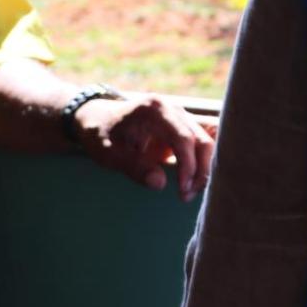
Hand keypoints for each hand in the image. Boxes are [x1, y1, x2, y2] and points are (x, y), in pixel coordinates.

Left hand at [74, 95, 214, 202]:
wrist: (98, 119)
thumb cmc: (101, 135)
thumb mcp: (109, 153)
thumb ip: (134, 167)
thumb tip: (160, 183)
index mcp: (154, 110)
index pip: (183, 138)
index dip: (188, 166)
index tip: (181, 190)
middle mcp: (173, 109)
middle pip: (202, 140)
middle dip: (200, 171)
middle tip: (185, 196)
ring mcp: (181, 116)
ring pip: (207, 141)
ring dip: (205, 168)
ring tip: (188, 191)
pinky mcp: (184, 127)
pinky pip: (204, 141)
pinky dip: (205, 160)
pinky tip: (196, 179)